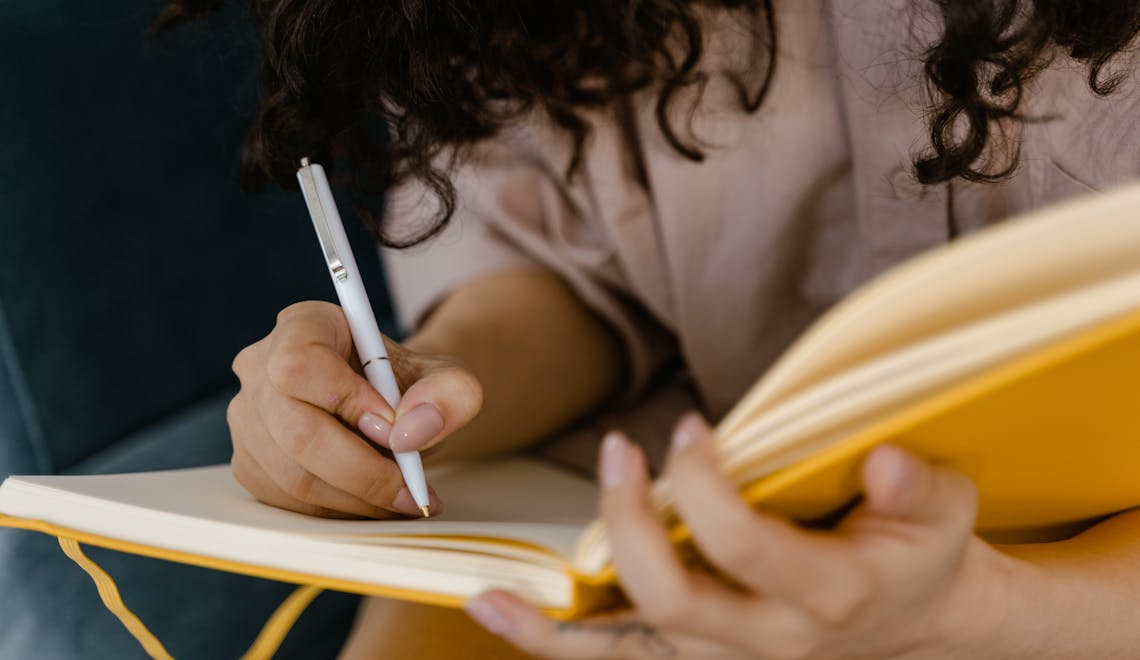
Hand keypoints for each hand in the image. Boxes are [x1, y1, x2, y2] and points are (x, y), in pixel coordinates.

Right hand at [227, 300, 481, 517]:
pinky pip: (288, 502)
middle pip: (296, 432)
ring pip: (293, 477)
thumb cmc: (412, 388)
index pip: (302, 364)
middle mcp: (261, 367)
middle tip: (411, 489)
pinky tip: (374, 501)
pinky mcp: (250, 463)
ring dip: (357, 498)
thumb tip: (413, 431)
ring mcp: (248, 418)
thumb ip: (448, 394)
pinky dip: (339, 510)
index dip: (348, 402)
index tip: (394, 427)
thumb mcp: (448, 380)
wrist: (395, 412)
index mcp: (304, 325)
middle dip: (363, 471)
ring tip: (402, 497)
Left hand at [465, 414, 1010, 658]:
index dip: (706, 487)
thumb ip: (918, 489)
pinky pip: (618, 656)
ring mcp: (729, 658)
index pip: (746, 547)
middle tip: (618, 451)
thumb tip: (882, 465)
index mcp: (830, 595)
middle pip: (674, 600)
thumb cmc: (921, 554)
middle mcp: (771, 640)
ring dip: (561, 617)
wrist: (917, 624)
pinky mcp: (700, 656)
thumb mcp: (945, 513)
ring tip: (497, 586)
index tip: (691, 429)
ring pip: (630, 649)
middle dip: (631, 523)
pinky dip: (555, 640)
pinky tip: (500, 610)